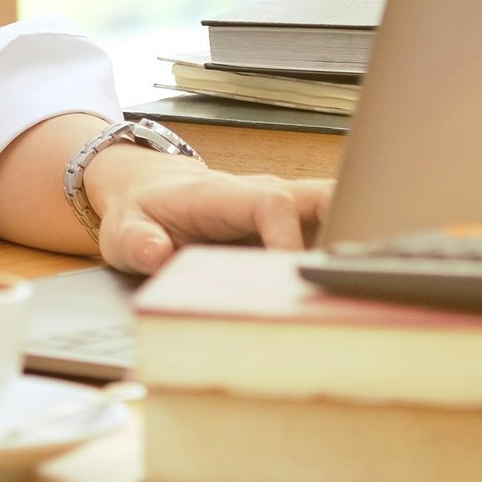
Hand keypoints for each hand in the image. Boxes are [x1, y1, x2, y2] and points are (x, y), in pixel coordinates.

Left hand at [83, 148, 330, 274]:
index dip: (290, 240)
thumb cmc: (142, 212)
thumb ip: (138, 241)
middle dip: (348, 234)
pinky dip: (345, 254)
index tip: (291, 281)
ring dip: (353, 246)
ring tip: (358, 293)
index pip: (273, 204)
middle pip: (325, 198)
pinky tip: (347, 291)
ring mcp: (284, 204)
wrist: (150, 188)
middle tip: (354, 285)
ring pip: (338, 210)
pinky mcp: (294, 221)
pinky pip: (332, 229)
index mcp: (224, 195)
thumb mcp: (123, 230)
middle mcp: (262, 193)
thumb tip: (158, 252)